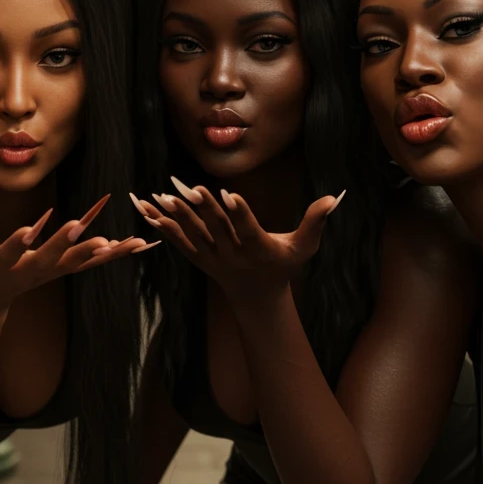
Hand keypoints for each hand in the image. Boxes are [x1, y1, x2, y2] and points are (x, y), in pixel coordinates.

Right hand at [0, 196, 152, 320]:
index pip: (9, 253)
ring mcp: (47, 272)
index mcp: (0, 266)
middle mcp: (28, 271)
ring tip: (130, 241)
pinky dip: (113, 254)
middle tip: (84, 227)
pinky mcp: (59, 269)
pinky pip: (89, 261)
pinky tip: (136, 244)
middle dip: (67, 243)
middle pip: (50, 257)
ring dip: (104, 252)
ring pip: (79, 261)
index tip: (27, 231)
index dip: (16, 243)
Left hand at [130, 179, 344, 309]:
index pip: (248, 231)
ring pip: (193, 236)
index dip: (239, 213)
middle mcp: (234, 256)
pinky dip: (163, 227)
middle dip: (202, 209)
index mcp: (260, 251)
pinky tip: (148, 211)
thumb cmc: (284, 265)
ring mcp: (213, 259)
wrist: (257, 295)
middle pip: (216, 230)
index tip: (229, 194)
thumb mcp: (304, 247)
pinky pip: (178, 242)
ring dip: (176, 217)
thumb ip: (316, 222)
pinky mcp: (198, 259)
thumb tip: (334, 197)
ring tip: (161, 196)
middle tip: (188, 187)